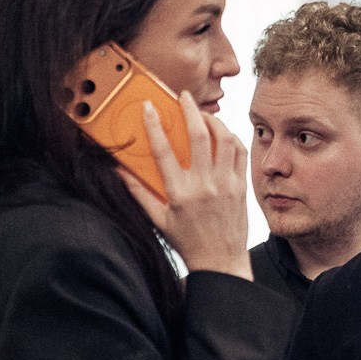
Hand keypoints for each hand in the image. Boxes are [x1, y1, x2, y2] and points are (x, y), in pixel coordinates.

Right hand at [120, 93, 251, 278]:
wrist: (221, 263)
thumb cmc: (188, 243)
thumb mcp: (158, 220)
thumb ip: (138, 193)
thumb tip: (118, 171)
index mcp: (179, 193)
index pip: (163, 151)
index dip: (154, 125)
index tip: (149, 107)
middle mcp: (204, 186)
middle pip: (200, 136)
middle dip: (191, 109)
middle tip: (184, 96)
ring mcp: (226, 185)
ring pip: (225, 140)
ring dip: (215, 120)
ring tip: (204, 114)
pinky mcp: (241, 187)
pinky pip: (241, 153)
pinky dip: (232, 138)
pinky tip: (223, 134)